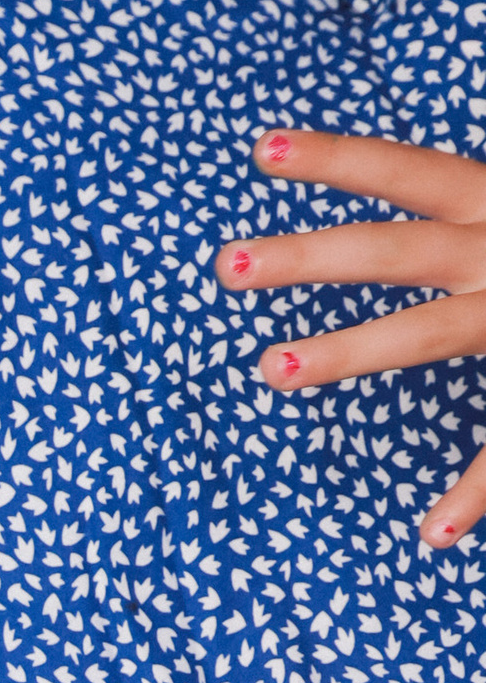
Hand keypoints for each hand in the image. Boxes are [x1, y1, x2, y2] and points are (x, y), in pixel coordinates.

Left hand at [218, 129, 485, 546]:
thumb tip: (432, 192)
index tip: (257, 149)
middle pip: (393, 248)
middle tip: (222, 266)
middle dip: (308, 256)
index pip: (408, 171)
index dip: (337, 158)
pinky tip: (430, 534)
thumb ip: (468, 204)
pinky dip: (475, 490)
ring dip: (352, 350)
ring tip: (271, 371)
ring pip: (431, 331)